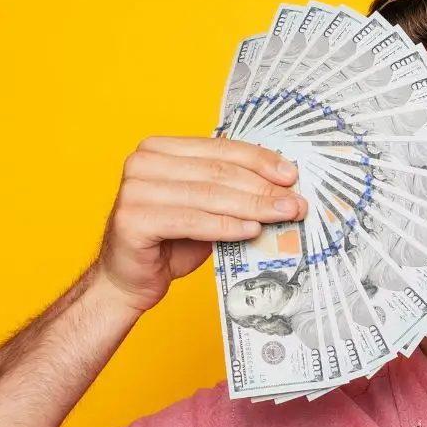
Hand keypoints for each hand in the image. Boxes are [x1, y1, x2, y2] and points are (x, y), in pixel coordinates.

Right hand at [95, 136, 306, 312]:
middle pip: (218, 171)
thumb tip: (283, 188)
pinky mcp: (133, 219)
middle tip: (296, 202)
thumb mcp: (205, 209)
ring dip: (253, 206)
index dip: (260, 160)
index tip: (292, 175)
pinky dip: (227, 226)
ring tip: (284, 215)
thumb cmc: (171, 242)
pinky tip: (253, 230)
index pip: (220, 147)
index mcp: (160, 148)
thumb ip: (232, 192)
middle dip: (263, 187)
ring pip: (209, 195)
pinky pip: (193, 221)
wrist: (130, 279)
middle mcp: (143, 162)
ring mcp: (134, 189)